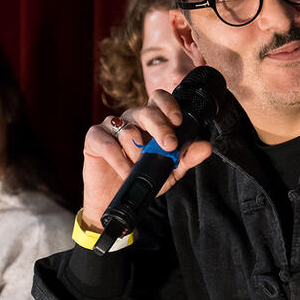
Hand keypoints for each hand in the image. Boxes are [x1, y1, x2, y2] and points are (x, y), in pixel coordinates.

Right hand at [80, 90, 212, 230]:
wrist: (114, 200)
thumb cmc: (141, 180)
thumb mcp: (169, 171)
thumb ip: (186, 157)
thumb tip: (205, 146)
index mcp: (150, 121)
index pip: (159, 99)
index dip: (168, 105)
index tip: (178, 121)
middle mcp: (131, 119)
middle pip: (146, 111)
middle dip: (160, 127)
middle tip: (169, 145)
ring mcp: (111, 126)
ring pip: (128, 129)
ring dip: (138, 153)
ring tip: (140, 169)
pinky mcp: (94, 138)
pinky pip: (108, 143)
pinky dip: (119, 160)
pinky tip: (126, 172)